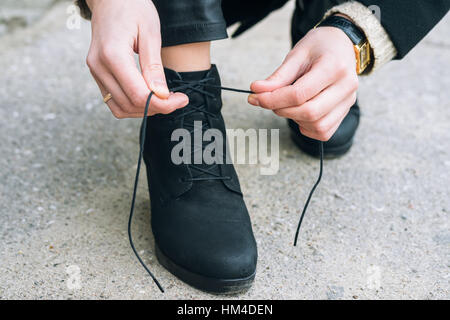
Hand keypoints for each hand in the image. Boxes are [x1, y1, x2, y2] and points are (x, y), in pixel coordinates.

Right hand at [86, 0, 187, 117]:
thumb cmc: (132, 8)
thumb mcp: (150, 33)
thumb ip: (154, 67)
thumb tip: (162, 95)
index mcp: (112, 55)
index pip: (138, 94)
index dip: (163, 104)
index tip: (182, 100)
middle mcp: (99, 66)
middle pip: (130, 104)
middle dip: (157, 108)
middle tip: (177, 99)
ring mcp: (95, 72)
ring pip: (120, 108)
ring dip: (144, 110)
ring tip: (164, 99)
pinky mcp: (97, 74)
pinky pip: (114, 101)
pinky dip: (132, 105)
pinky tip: (149, 97)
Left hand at [249, 25, 358, 140]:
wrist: (342, 45)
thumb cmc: (319, 47)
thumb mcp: (297, 54)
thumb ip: (278, 76)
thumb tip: (257, 91)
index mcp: (334, 67)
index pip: (299, 94)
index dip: (273, 100)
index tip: (255, 97)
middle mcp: (346, 86)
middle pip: (310, 112)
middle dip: (282, 110)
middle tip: (269, 101)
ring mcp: (349, 101)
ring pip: (318, 126)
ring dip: (295, 119)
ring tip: (288, 104)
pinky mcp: (345, 111)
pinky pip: (324, 132)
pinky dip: (307, 127)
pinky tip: (300, 112)